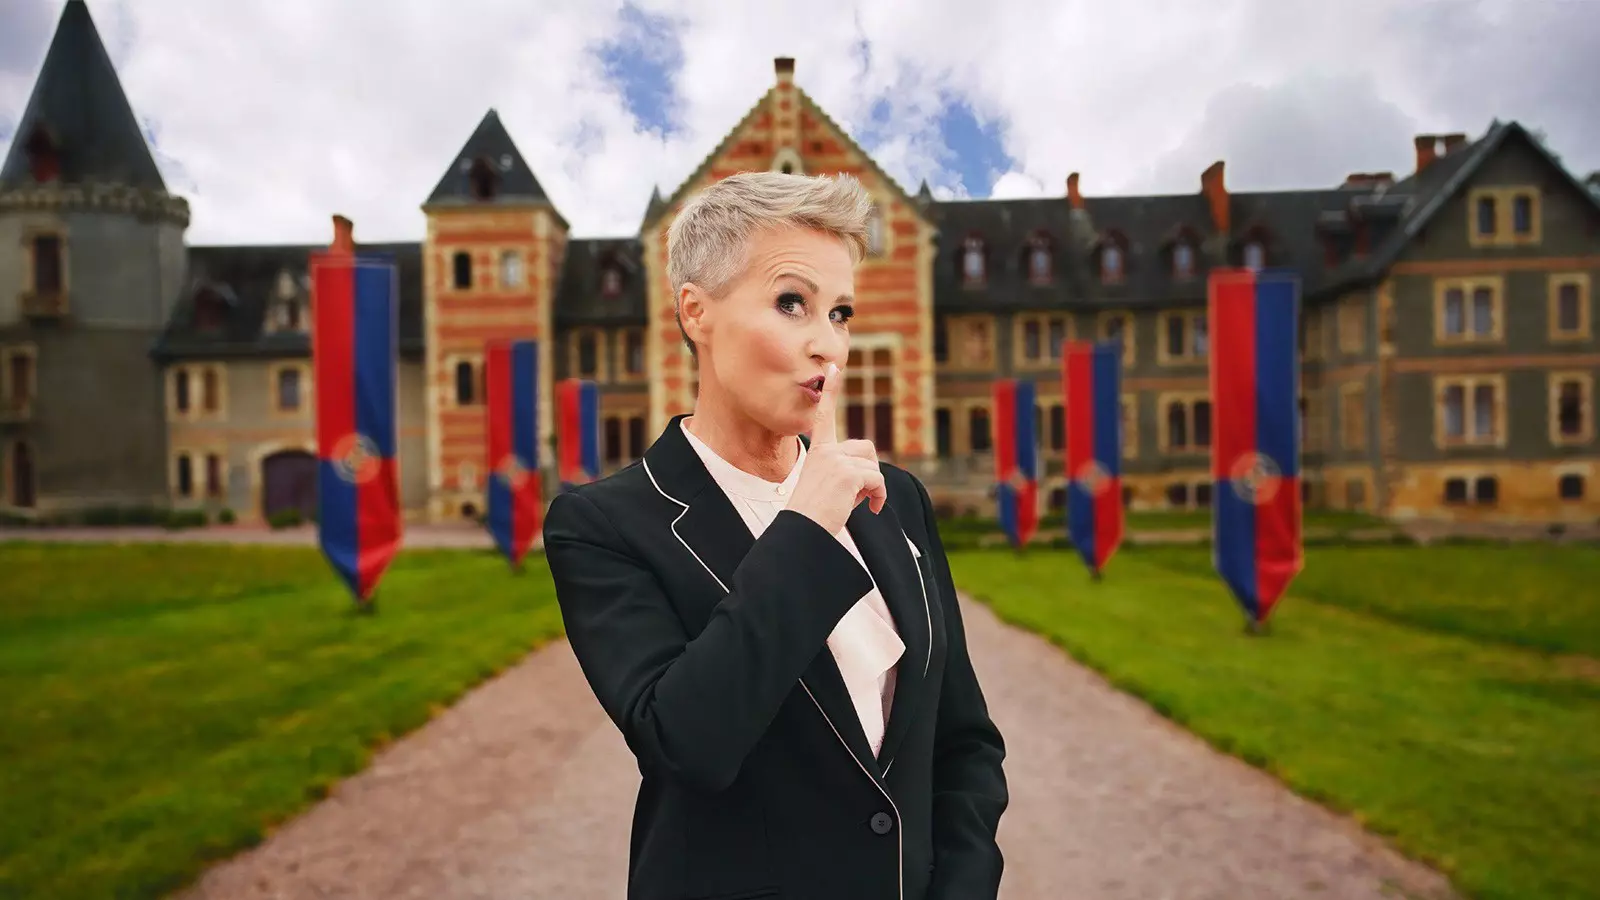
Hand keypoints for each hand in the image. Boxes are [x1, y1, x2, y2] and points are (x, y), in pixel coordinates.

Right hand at [784, 362, 886, 534]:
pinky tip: (871, 509)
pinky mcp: (847, 473)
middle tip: (860, 495)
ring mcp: (836, 461)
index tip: (835, 366)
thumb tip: (872, 475)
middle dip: (870, 472)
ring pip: (873, 466)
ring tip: (860, 504)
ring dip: (873, 487)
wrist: (803, 531)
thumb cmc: (813, 517)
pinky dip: (880, 497)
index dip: (831, 390)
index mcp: (818, 452)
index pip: (824, 415)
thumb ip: (843, 472)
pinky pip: (878, 480)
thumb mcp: (826, 487)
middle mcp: (826, 451)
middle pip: (866, 449)